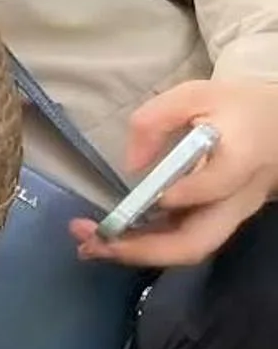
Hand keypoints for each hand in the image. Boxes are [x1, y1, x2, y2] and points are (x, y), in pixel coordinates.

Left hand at [73, 78, 277, 267]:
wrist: (276, 126)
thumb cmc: (234, 108)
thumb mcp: (196, 95)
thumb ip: (156, 120)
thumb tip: (131, 164)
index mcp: (242, 159)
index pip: (219, 185)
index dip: (188, 193)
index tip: (155, 195)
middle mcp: (239, 198)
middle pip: (198, 240)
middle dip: (143, 249)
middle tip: (94, 241)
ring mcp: (228, 216)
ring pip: (189, 248)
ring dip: (137, 253)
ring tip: (90, 245)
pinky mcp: (216, 220)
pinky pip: (184, 240)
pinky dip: (145, 246)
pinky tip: (110, 240)